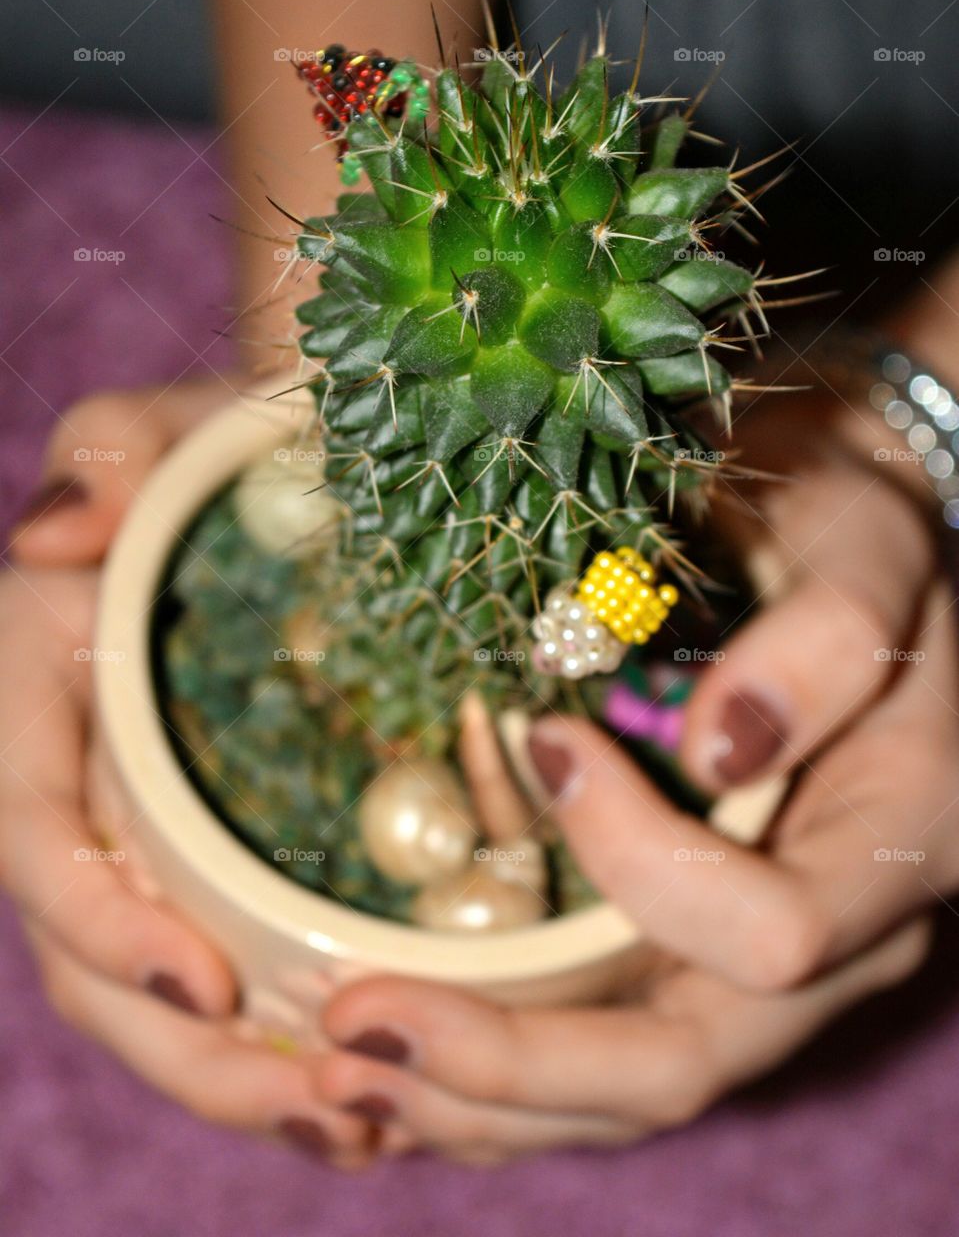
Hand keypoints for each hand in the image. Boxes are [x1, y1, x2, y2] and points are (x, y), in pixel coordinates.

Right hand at [3, 383, 373, 1164]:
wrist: (295, 495)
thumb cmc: (226, 457)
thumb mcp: (168, 428)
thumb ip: (104, 456)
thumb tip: (47, 538)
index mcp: (40, 693)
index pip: (35, 834)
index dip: (97, 923)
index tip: (201, 989)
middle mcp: (85, 783)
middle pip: (95, 956)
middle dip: (193, 1053)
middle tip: (329, 1104)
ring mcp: (154, 833)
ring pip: (168, 992)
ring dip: (250, 1079)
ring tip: (364, 1123)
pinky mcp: (230, 858)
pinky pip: (239, 970)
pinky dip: (289, 1041)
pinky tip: (381, 1091)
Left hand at [313, 387, 954, 1161]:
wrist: (833, 567)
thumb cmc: (847, 539)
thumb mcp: (867, 544)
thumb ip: (830, 640)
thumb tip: (723, 744)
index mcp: (888, 849)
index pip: (768, 932)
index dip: (645, 863)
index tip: (548, 743)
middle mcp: (828, 941)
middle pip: (677, 1063)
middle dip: (510, 1063)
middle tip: (350, 1026)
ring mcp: (744, 965)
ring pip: (622, 1091)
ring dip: (475, 1096)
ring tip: (336, 1063)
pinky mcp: (681, 957)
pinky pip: (592, 1059)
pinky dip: (486, 1080)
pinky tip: (391, 1060)